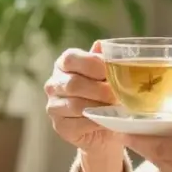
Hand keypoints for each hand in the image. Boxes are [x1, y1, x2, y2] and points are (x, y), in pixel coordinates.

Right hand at [45, 41, 121, 156]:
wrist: (105, 124)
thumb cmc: (105, 92)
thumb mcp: (107, 73)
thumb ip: (104, 59)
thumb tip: (101, 45)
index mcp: (64, 64)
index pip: (71, 59)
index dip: (92, 64)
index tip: (111, 72)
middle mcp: (54, 84)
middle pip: (73, 84)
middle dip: (100, 90)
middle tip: (118, 95)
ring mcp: (53, 106)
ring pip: (75, 105)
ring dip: (99, 107)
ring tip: (116, 108)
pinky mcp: (59, 126)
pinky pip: (77, 124)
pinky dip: (95, 123)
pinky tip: (107, 120)